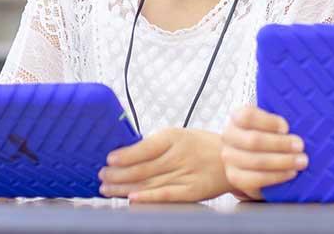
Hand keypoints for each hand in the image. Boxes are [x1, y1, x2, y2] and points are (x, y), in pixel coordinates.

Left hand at [99, 128, 229, 201]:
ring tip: (108, 189)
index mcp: (174, 137)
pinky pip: (166, 195)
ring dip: (124, 188)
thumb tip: (125, 153)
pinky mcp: (192, 191)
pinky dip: (148, 198)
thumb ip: (155, 144)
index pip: (144, 148)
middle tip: (102, 176)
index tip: (108, 160)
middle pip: (142, 168)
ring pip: (149, 183)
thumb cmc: (201, 145)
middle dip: (118, 174)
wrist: (231, 157)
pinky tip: (132, 199)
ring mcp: (186, 174)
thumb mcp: (179, 135)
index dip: (124, 155)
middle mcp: (179, 155)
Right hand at [220, 107, 306, 199]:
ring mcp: (229, 158)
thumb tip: (300, 127)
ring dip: (282, 162)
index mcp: (237, 118)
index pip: (248, 116)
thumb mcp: (268, 124)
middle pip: (254, 140)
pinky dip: (276, 176)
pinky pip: (255, 179)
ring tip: (300, 161)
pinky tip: (290, 173)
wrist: (246, 156)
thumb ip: (278, 125)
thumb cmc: (264, 135)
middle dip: (280, 144)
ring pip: (256, 161)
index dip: (269, 122)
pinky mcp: (234, 177)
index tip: (286, 127)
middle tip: (300, 146)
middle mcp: (229, 137)